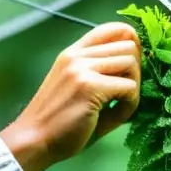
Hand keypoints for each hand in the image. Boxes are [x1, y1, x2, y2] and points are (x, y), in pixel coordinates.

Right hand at [0, 21, 140, 170]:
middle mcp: (76, 56)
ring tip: (121, 105)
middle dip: (136, 70)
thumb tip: (137, 70)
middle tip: (126, 92)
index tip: (131, 65)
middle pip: (128, 45)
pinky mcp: (90, 87)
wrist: (33, 141)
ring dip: (134, 86)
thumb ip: (101, 74)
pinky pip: (129, 88)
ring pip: (131, 62)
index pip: (110, 29)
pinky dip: (130, 105)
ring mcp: (82, 69)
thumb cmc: (56, 123)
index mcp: (72, 54)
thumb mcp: (76, 88)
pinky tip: (117, 115)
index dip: (131, 42)